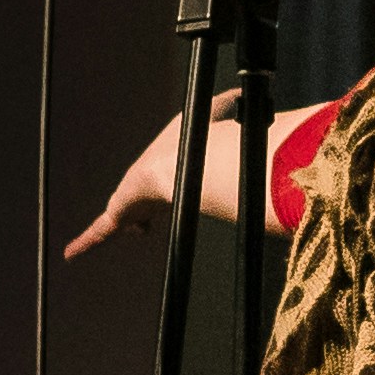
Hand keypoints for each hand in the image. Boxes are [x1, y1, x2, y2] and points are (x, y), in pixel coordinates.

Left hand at [66, 90, 331, 260]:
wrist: (185, 158)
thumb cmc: (216, 148)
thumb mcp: (246, 137)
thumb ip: (269, 133)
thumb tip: (303, 122)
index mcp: (177, 156)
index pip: (173, 166)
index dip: (173, 175)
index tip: (175, 182)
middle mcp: (151, 172)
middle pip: (145, 191)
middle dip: (143, 202)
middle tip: (143, 218)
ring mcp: (133, 192)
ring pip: (122, 212)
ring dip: (121, 221)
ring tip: (119, 235)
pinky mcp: (119, 211)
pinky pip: (100, 230)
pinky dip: (86, 241)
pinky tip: (72, 252)